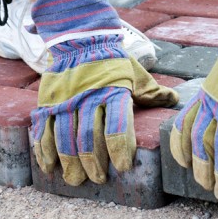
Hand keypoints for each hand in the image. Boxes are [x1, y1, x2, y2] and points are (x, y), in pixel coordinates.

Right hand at [29, 0, 177, 185]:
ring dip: (69, 162)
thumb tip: (174, 99)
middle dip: (93, 162)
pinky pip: (43, 128)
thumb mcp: (136, 74)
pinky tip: (49, 166)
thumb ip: (152, 92)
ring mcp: (65, 100)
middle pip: (89, 136)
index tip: (123, 167)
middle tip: (99, 180)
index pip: (117, 125)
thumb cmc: (113, 61)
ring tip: (75, 179)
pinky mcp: (47, 101)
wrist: (80, 38)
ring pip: (64, 137)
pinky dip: (44, 150)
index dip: (120, 149)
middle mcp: (88, 97)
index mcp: (114, 92)